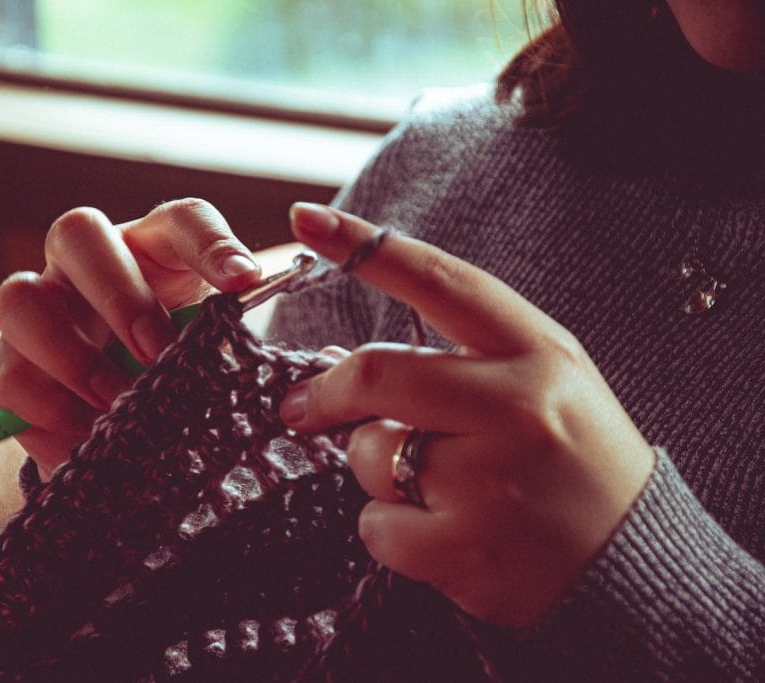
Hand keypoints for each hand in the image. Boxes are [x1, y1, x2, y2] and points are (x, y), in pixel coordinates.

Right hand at [0, 199, 260, 477]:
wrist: (130, 421)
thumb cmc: (175, 368)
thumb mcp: (208, 348)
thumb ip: (223, 337)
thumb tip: (241, 336)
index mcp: (151, 249)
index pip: (181, 220)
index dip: (210, 243)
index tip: (244, 282)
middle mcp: (84, 266)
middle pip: (76, 232)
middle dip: (119, 294)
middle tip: (157, 351)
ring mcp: (38, 312)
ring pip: (18, 299)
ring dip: (71, 355)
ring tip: (116, 400)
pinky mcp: (9, 370)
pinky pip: (6, 381)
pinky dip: (49, 415)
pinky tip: (90, 440)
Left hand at [279, 203, 655, 626]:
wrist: (631, 561)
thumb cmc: (571, 461)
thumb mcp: (542, 383)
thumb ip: (458, 360)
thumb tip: (343, 363)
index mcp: (536, 352)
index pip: (438, 281)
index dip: (365, 247)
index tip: (307, 218)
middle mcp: (516, 407)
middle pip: (378, 373)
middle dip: (326, 391)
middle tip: (303, 405)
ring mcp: (492, 480)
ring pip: (371, 454)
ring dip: (377, 469)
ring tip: (433, 487)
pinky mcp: (467, 548)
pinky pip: (377, 525)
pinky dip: (389, 530)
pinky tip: (437, 533)